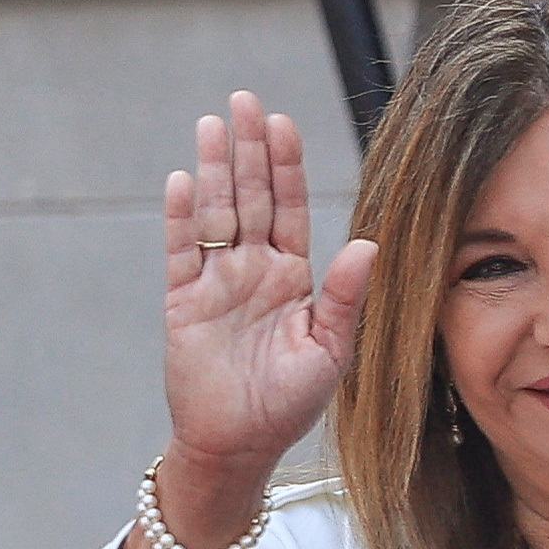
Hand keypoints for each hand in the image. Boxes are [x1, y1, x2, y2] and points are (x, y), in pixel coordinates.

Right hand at [161, 93, 377, 503]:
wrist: (238, 447)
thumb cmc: (289, 405)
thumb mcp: (330, 351)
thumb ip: (346, 298)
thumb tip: (368, 244)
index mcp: (292, 277)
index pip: (289, 208)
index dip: (286, 165)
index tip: (282, 123)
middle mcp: (253, 271)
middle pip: (250, 197)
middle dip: (248, 148)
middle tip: (244, 101)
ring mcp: (216, 283)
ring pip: (215, 213)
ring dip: (214, 169)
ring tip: (212, 125)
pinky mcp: (183, 303)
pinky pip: (180, 252)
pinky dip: (180, 217)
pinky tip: (183, 182)